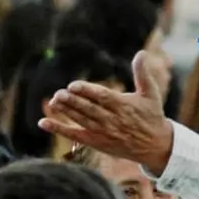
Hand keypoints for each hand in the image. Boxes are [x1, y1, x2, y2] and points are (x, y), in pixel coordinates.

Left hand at [43, 50, 175, 173]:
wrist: (154, 145)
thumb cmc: (151, 116)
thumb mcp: (151, 93)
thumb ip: (143, 73)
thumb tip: (142, 53)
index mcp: (123, 106)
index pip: (102, 97)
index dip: (87, 91)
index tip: (73, 85)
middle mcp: (112, 119)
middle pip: (89, 110)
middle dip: (73, 101)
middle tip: (59, 93)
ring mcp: (102, 132)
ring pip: (81, 120)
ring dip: (66, 112)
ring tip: (53, 101)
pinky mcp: (96, 142)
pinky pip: (74, 135)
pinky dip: (59, 129)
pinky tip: (44, 123)